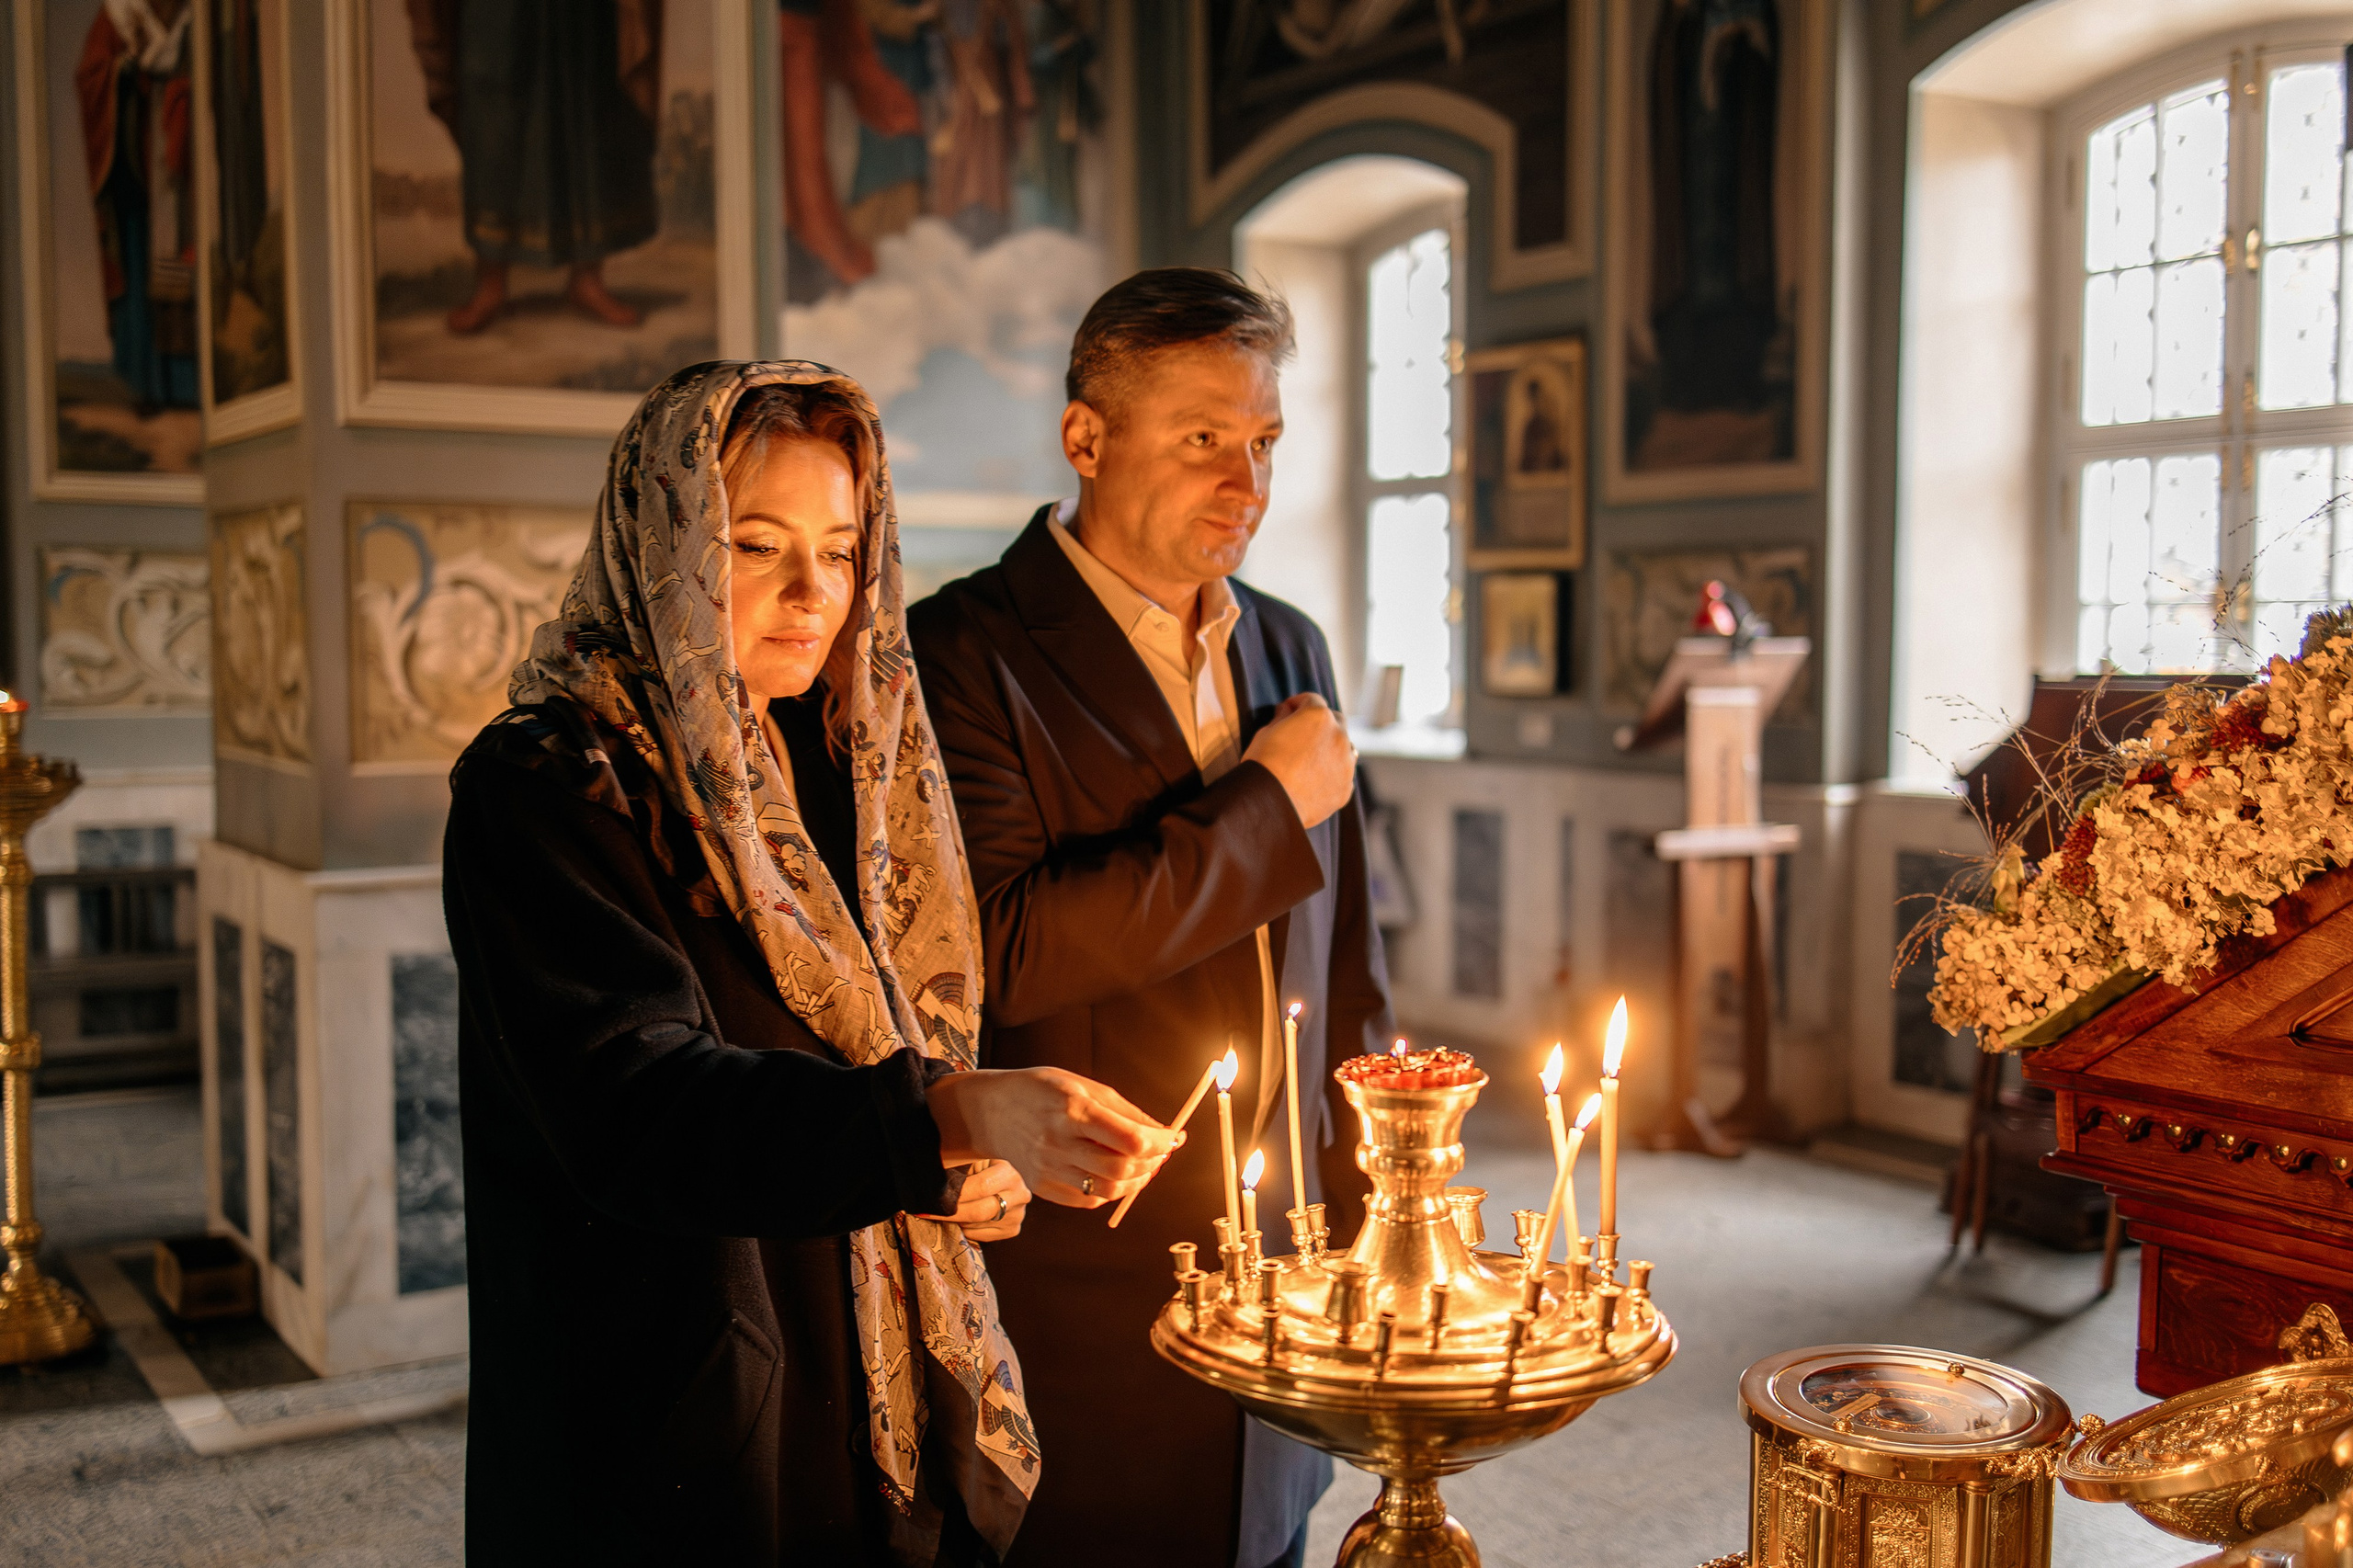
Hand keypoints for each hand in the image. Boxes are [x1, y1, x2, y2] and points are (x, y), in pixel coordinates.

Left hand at [916, 1159, 1030, 1242]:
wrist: (997, 1180)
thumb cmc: (977, 1169)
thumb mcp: (968, 1161)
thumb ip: (953, 1167)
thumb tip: (931, 1177)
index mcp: (1008, 1173)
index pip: (981, 1187)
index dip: (956, 1195)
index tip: (933, 1200)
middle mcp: (1019, 1194)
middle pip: (981, 1211)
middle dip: (952, 1213)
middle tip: (929, 1213)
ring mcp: (1018, 1214)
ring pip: (978, 1225)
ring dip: (957, 1221)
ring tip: (944, 1212)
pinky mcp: (1013, 1229)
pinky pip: (983, 1236)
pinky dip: (967, 1229)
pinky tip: (961, 1219)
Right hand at [929, 1067, 1183, 1207]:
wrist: (992, 1110)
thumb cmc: (1043, 1091)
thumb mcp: (1085, 1086)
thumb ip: (1126, 1112)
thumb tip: (1166, 1134)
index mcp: (1072, 1109)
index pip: (1129, 1139)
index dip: (1160, 1143)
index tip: (1173, 1139)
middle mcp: (1059, 1141)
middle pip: (1121, 1170)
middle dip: (1151, 1165)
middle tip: (1158, 1154)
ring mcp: (1048, 1168)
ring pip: (1107, 1191)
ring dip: (1135, 1183)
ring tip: (1140, 1167)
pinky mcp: (1042, 1187)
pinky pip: (1087, 1200)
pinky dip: (1109, 1192)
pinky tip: (1112, 1175)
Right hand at [1241, 692, 1355, 829]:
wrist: (1269, 804)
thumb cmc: (1263, 765)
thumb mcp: (1265, 733)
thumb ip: (1281, 718)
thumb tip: (1286, 710)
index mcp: (1318, 716)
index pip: (1312, 699)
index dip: (1298, 703)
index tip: (1288, 710)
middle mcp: (1339, 736)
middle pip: (1335, 720)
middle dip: (1321, 723)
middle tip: (1302, 733)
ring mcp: (1346, 763)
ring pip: (1344, 748)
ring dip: (1331, 748)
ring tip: (1310, 760)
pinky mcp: (1346, 788)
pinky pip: (1342, 774)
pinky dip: (1332, 773)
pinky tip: (1314, 781)